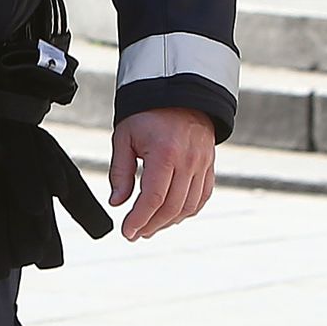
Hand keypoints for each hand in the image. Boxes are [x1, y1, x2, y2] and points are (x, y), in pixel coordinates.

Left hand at [106, 107, 217, 241]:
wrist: (180, 91)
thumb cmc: (148, 111)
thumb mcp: (125, 137)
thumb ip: (120, 171)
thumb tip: (116, 202)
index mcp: (165, 153)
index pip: (153, 198)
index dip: (139, 220)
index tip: (127, 232)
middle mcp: (188, 160)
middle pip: (171, 207)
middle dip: (151, 225)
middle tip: (136, 233)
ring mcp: (202, 163)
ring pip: (188, 206)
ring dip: (168, 222)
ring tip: (150, 227)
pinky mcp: (209, 165)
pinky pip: (202, 196)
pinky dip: (187, 211)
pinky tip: (172, 215)